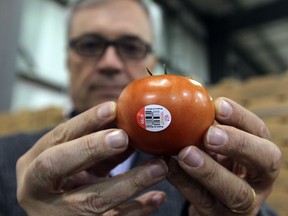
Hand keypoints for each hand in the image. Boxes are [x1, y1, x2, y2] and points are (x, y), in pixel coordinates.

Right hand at [16, 101, 167, 215]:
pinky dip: (137, 209)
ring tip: (160, 166)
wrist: (56, 215)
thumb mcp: (73, 162)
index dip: (84, 122)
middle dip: (91, 148)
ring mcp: (59, 215)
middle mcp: (37, 191)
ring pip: (93, 199)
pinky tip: (157, 196)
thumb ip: (94, 146)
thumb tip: (127, 121)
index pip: (56, 138)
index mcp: (33, 166)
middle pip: (57, 166)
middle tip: (124, 136)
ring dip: (130, 181)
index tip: (112, 108)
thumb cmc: (66, 181)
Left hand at [167, 97, 280, 215]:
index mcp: (261, 153)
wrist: (213, 200)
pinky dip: (184, 183)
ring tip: (186, 153)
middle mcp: (259, 178)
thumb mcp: (221, 145)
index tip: (218, 105)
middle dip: (237, 144)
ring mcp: (243, 203)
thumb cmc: (216, 162)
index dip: (241, 118)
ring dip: (208, 170)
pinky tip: (169, 167)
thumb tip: (189, 99)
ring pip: (234, 190)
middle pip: (263, 161)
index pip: (259, 132)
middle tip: (210, 134)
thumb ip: (212, 127)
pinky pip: (202, 201)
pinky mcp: (218, 215)